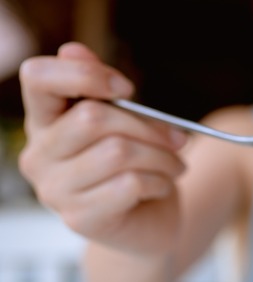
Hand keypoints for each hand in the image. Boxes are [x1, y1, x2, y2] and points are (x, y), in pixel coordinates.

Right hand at [18, 42, 187, 253]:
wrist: (149, 225)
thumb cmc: (136, 168)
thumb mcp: (127, 124)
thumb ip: (104, 92)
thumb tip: (73, 50)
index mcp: (45, 121)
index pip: (39, 78)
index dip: (85, 75)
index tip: (127, 89)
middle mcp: (39, 154)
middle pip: (93, 118)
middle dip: (149, 127)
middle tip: (178, 140)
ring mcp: (54, 190)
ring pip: (118, 153)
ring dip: (161, 158)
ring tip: (174, 166)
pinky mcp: (78, 218)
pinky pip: (129, 184)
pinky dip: (159, 182)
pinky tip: (162, 187)